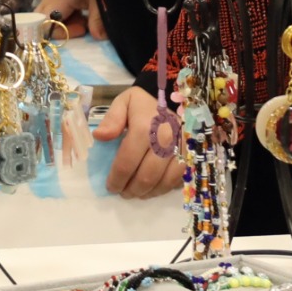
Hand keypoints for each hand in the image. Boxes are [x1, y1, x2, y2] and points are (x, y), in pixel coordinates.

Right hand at [35, 0, 103, 38]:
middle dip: (61, 30)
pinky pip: (56, 6)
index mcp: (57, 0)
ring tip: (87, 17)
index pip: (44, 26)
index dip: (59, 34)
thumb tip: (98, 38)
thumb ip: (98, 21)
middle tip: (83, 26)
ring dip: (66, 21)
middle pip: (44, 21)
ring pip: (50, 14)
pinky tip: (84, 9)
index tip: (81, 30)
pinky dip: (68, 13)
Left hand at [96, 85, 187, 199]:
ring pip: (164, 182)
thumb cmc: (144, 104)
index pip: (127, 163)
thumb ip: (111, 120)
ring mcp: (181, 150)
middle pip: (146, 177)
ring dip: (148, 193)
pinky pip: (179, 180)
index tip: (110, 187)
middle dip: (132, 190)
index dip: (116, 179)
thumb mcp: (124, 103)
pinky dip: (165, 188)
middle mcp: (165, 141)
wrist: (174, 98)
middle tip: (123, 193)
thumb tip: (99, 136)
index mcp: (144, 128)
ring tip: (137, 193)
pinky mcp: (192, 155)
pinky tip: (154, 188)